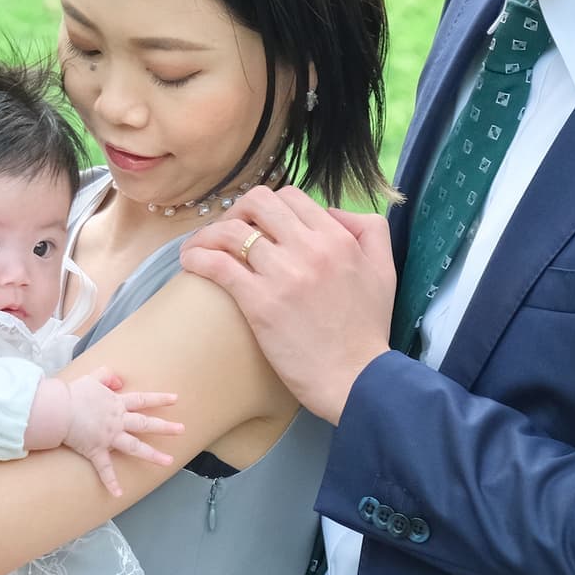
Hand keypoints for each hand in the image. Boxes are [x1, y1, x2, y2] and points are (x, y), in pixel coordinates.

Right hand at [62, 368, 183, 496]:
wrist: (59, 410)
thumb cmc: (74, 393)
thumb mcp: (93, 377)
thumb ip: (107, 375)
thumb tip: (120, 380)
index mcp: (117, 404)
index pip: (143, 399)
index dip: (160, 399)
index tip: (175, 399)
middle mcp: (117, 421)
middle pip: (145, 424)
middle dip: (165, 427)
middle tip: (182, 430)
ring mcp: (109, 437)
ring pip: (135, 447)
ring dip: (152, 455)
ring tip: (168, 462)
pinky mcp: (96, 451)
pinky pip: (104, 468)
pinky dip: (110, 481)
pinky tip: (118, 493)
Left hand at [179, 185, 397, 423]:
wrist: (356, 378)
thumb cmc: (368, 329)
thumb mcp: (384, 269)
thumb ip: (368, 229)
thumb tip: (331, 212)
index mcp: (337, 238)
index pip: (291, 196)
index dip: (269, 206)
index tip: (257, 224)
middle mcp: (310, 248)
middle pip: (258, 202)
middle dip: (236, 211)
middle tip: (228, 232)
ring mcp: (283, 274)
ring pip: (232, 231)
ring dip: (209, 234)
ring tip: (198, 247)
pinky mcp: (260, 302)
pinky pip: (218, 264)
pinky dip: (198, 257)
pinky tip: (190, 262)